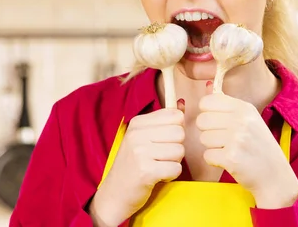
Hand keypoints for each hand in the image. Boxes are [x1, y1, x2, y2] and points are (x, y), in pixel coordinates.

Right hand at [89, 106, 184, 225]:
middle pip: (180, 133)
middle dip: (176, 147)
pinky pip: (176, 168)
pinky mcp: (145, 171)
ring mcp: (140, 152)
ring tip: (158, 166)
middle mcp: (137, 134)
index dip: (176, 129)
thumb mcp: (144, 137)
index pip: (175, 115)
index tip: (163, 140)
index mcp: (137, 122)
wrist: (115, 193)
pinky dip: (171, 175)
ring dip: (173, 162)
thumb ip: (164, 120)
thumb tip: (182, 103)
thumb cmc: (133, 164)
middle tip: (161, 156)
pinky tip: (157, 176)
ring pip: (179, 151)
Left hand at [196, 82, 297, 208]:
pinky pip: (207, 155)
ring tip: (229, 150)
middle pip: (201, 120)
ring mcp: (236, 139)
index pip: (207, 102)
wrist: (275, 175)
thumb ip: (226, 104)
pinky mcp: (231, 157)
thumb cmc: (259, 146)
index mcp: (244, 108)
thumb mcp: (249, 119)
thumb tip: (206, 87)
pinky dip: (215, 161)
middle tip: (223, 140)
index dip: (207, 113)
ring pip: (203, 138)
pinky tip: (229, 160)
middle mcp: (241, 120)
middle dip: (208, 132)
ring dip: (212, 147)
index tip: (217, 122)